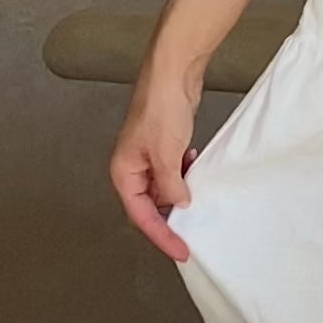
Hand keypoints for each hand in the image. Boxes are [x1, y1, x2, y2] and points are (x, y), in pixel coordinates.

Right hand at [110, 60, 202, 261]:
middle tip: (193, 235)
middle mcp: (132, 166)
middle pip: (150, 205)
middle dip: (171, 217)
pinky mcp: (163, 144)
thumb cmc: (161, 107)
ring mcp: (148, 155)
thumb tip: (180, 204)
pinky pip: (174, 171)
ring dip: (180, 193)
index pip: (141, 215)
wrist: (173, 72)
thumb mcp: (167, 155)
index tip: (181, 250)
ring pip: (164, 188)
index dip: (162, 235)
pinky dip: (185, 173)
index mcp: (123, 171)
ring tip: (198, 197)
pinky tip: (194, 164)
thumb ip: (171, 185)